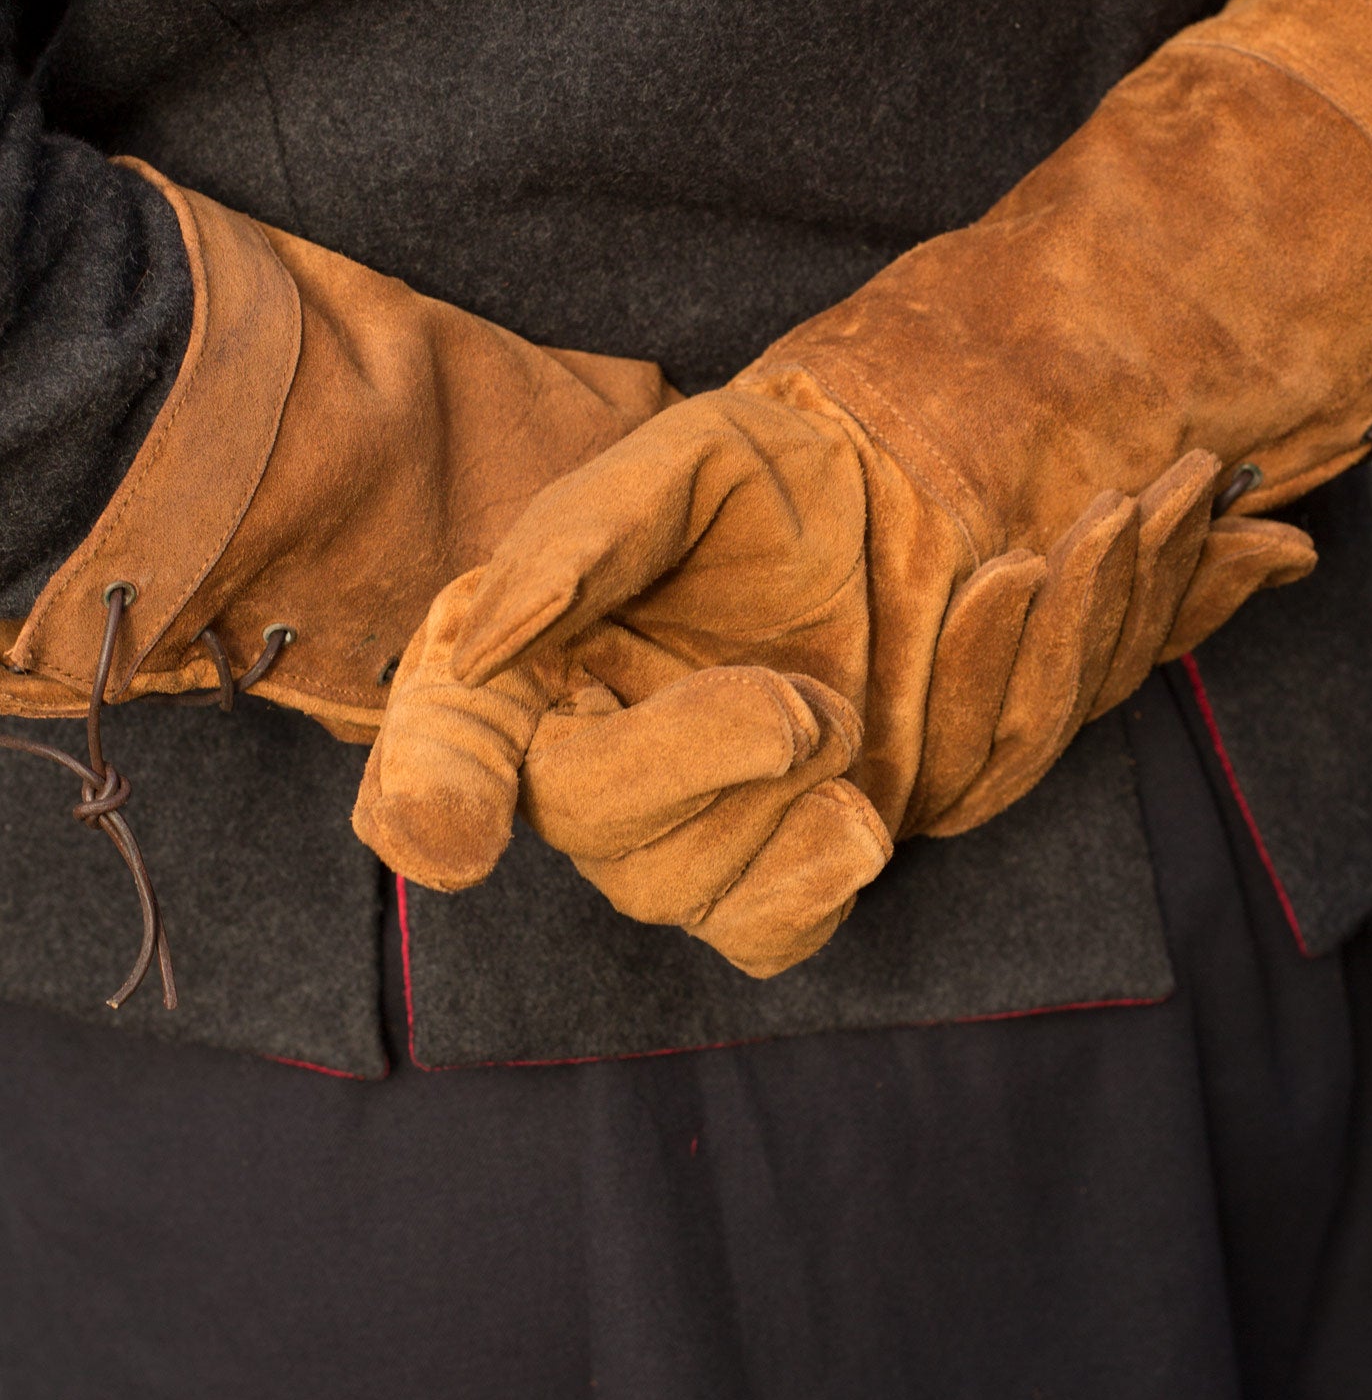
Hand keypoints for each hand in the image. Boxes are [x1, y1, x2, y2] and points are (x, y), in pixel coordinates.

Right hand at [354, 379, 1306, 973]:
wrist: (910, 525)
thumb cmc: (773, 481)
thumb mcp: (683, 465)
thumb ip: (586, 536)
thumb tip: (486, 636)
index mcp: (517, 658)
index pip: (440, 745)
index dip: (433, 793)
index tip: (455, 830)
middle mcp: (569, 758)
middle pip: (584, 817)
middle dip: (691, 760)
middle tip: (795, 705)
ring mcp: (667, 832)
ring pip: (684, 886)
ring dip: (780, 803)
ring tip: (836, 708)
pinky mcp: (766, 873)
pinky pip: (767, 934)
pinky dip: (816, 882)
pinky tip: (855, 816)